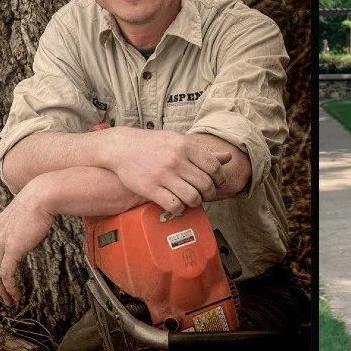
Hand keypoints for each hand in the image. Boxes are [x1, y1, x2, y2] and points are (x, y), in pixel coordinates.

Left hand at [0, 184, 55, 308]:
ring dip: (0, 291)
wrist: (42, 196)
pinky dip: (9, 288)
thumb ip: (18, 227)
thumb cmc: (39, 201)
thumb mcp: (22, 214)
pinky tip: (15, 294)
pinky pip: (6, 275)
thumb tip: (26, 234)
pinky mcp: (12, 250)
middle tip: (1, 295)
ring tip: (8, 300)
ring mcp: (1, 244)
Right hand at [99, 127, 231, 215]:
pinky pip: (173, 205)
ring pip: (192, 197)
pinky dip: (179, 209)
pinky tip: (178, 206)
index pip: (214, 167)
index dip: (220, 178)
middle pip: (205, 184)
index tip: (218, 184)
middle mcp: (176, 160)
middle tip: (207, 195)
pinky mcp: (150, 188)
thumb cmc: (154, 144)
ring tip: (193, 201)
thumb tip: (228, 157)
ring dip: (196, 202)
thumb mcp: (179, 141)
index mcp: (186, 146)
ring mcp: (163, 175)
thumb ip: (203, 152)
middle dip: (210, 193)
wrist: (122, 147)